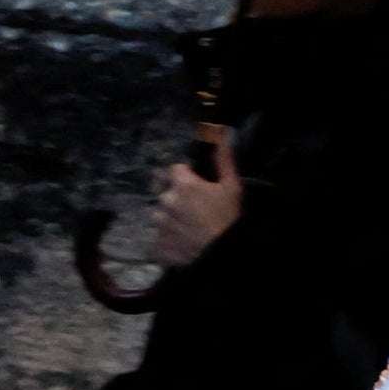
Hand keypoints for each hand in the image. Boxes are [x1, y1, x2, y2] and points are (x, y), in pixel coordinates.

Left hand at [146, 149, 242, 271]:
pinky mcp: (156, 245)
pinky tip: (183, 242)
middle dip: (177, 200)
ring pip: (160, 216)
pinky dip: (168, 239)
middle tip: (195, 212)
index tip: (197, 188)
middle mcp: (165, 202)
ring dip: (171, 220)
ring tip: (189, 230)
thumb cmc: (228, 218)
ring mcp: (159, 224)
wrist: (223, 255)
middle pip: (166, 194)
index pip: (174, 171)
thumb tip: (219, 134)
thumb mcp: (232, 186)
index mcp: (181, 185)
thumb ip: (223, 159)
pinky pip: (159, 238)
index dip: (186, 178)